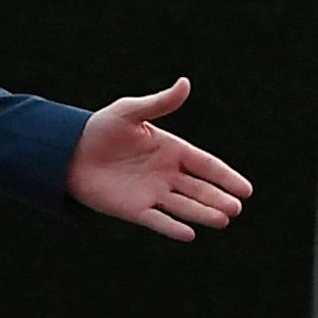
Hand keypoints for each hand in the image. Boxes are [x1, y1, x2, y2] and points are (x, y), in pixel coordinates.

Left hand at [65, 76, 253, 239]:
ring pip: (184, 206)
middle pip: (200, 188)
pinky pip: (158, 221)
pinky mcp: (135, 210)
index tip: (246, 190)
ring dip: (203, 213)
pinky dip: (173, 227)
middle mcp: (166, 174)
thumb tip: (185, 83)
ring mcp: (152, 193)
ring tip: (223, 219)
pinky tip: (189, 234)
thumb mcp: (130, 111)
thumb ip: (159, 103)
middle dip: (218, 198)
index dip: (225, 176)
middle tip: (237, 208)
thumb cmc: (102, 128)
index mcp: (170, 149)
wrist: (70, 152)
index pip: (205, 165)